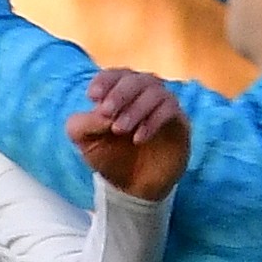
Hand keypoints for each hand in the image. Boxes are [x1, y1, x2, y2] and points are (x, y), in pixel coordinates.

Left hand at [67, 68, 189, 201]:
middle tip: (107, 112)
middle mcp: (144, 94)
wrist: (134, 186)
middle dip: (119, 93)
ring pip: (155, 91)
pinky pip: (170, 109)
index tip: (92, 96)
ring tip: (119, 129)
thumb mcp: (85, 142)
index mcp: (120, 92)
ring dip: (135, 108)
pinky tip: (138, 138)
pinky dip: (153, 121)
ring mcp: (163, 106)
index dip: (105, 80)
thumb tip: (102, 111)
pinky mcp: (179, 122)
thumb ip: (82, 123)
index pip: (116, 75)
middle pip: (135, 79)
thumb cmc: (110, 157)